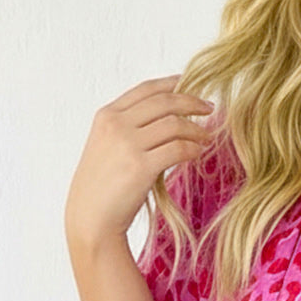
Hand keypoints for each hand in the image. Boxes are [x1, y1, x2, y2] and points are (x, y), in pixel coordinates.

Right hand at [64, 76, 212, 251]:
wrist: (91, 218)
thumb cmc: (102, 187)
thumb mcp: (106, 146)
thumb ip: (129, 127)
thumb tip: (167, 117)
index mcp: (107, 116)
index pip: (146, 89)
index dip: (172, 83)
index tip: (190, 82)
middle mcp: (115, 125)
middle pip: (164, 102)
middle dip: (191, 102)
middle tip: (209, 108)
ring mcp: (127, 145)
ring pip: (174, 124)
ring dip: (196, 129)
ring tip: (207, 136)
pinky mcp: (141, 167)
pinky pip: (178, 149)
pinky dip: (194, 148)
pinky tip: (199, 152)